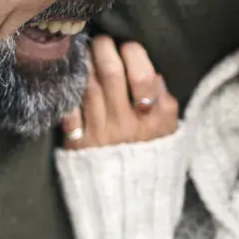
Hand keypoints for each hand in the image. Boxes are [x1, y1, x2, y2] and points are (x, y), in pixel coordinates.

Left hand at [61, 37, 178, 149]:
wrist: (128, 198)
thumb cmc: (151, 156)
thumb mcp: (170, 132)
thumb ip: (165, 102)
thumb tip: (153, 74)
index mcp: (154, 118)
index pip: (143, 75)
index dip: (133, 52)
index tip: (127, 46)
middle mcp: (126, 123)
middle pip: (110, 73)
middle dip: (104, 48)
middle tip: (101, 40)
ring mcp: (99, 132)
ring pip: (87, 85)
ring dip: (84, 63)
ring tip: (85, 51)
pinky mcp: (78, 141)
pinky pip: (69, 109)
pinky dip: (67, 90)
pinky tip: (68, 77)